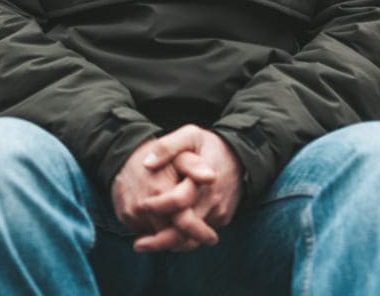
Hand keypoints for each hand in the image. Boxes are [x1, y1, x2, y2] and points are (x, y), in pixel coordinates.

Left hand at [132, 125, 243, 252]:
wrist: (241, 155)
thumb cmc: (209, 144)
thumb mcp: (190, 135)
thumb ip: (168, 147)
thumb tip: (147, 164)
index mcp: (204, 177)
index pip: (179, 201)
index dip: (159, 206)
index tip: (141, 206)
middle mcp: (214, 199)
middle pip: (185, 229)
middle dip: (160, 240)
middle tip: (138, 244)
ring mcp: (220, 211)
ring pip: (193, 237)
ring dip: (170, 242)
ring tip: (147, 243)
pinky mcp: (223, 218)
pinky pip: (200, 233)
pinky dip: (183, 237)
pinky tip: (166, 232)